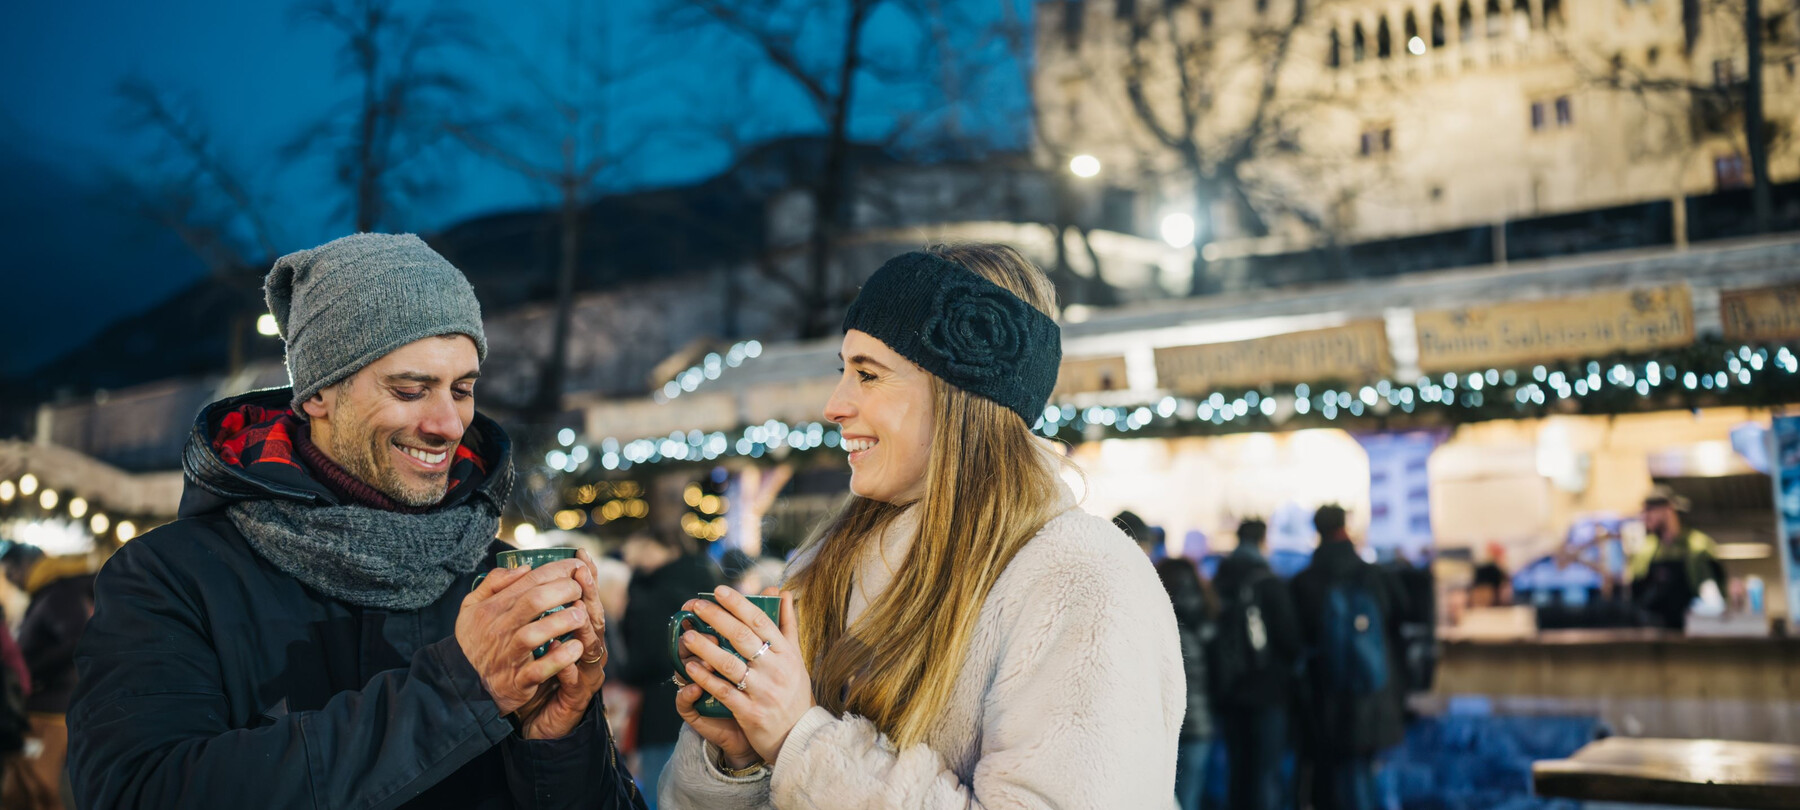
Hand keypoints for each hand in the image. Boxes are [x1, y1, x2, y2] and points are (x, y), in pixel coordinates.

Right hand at [455, 558, 588, 715]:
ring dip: (562, 622)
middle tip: (581, 589)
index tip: (576, 565)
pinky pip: (538, 669)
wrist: (462, 680)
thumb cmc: (477, 637)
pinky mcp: (516, 680)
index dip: (557, 570)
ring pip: (535, 634)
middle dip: (564, 590)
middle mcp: (500, 628)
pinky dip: (559, 659)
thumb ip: (494, 582)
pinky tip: (576, 648)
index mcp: (493, 607)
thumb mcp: (472, 605)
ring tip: (581, 616)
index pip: (529, 581)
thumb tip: (524, 567)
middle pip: (535, 601)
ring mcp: (508, 655)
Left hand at [514, 550, 610, 739]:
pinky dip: (569, 666)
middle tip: (582, 574)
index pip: (583, 599)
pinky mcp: (578, 696)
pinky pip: (576, 679)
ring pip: (591, 646)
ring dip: (585, 627)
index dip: (584, 577)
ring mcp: (586, 672)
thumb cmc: (536, 676)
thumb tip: (526, 575)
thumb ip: (530, 610)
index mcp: (576, 633)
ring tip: (578, 609)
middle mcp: (587, 649)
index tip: (578, 554)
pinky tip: (562, 654)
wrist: (536, 721)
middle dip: (590, 594)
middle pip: (594, 616)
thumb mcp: (530, 639)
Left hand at [680, 586, 810, 765]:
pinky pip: (724, 691)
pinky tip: (691, 668)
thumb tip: (784, 592)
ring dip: (706, 648)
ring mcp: (763, 690)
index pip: (761, 621)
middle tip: (695, 605)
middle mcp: (776, 668)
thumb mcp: (796, 658)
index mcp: (786, 653)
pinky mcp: (750, 711)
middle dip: (716, 618)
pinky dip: (706, 679)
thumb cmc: (795, 692)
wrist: (799, 736)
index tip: (719, 590)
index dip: (738, 604)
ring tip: (687, 635)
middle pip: (742, 637)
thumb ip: (788, 625)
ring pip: (730, 663)